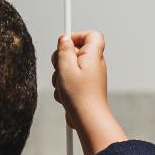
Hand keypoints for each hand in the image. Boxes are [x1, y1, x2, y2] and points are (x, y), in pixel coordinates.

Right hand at [51, 31, 126, 154]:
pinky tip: (65, 95)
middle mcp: (94, 64)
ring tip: (63, 86)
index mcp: (93, 55)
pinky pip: (70, 80)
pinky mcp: (84, 87)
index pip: (91, 35)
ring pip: (69, 67)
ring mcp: (89, 76)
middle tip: (60, 69)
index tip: (64, 45)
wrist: (88, 119)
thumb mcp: (66, 67)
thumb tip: (64, 39)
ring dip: (61, 76)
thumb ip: (64, 49)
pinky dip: (64, 86)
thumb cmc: (80, 95)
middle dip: (62, 59)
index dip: (76, 36)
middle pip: (75, 51)